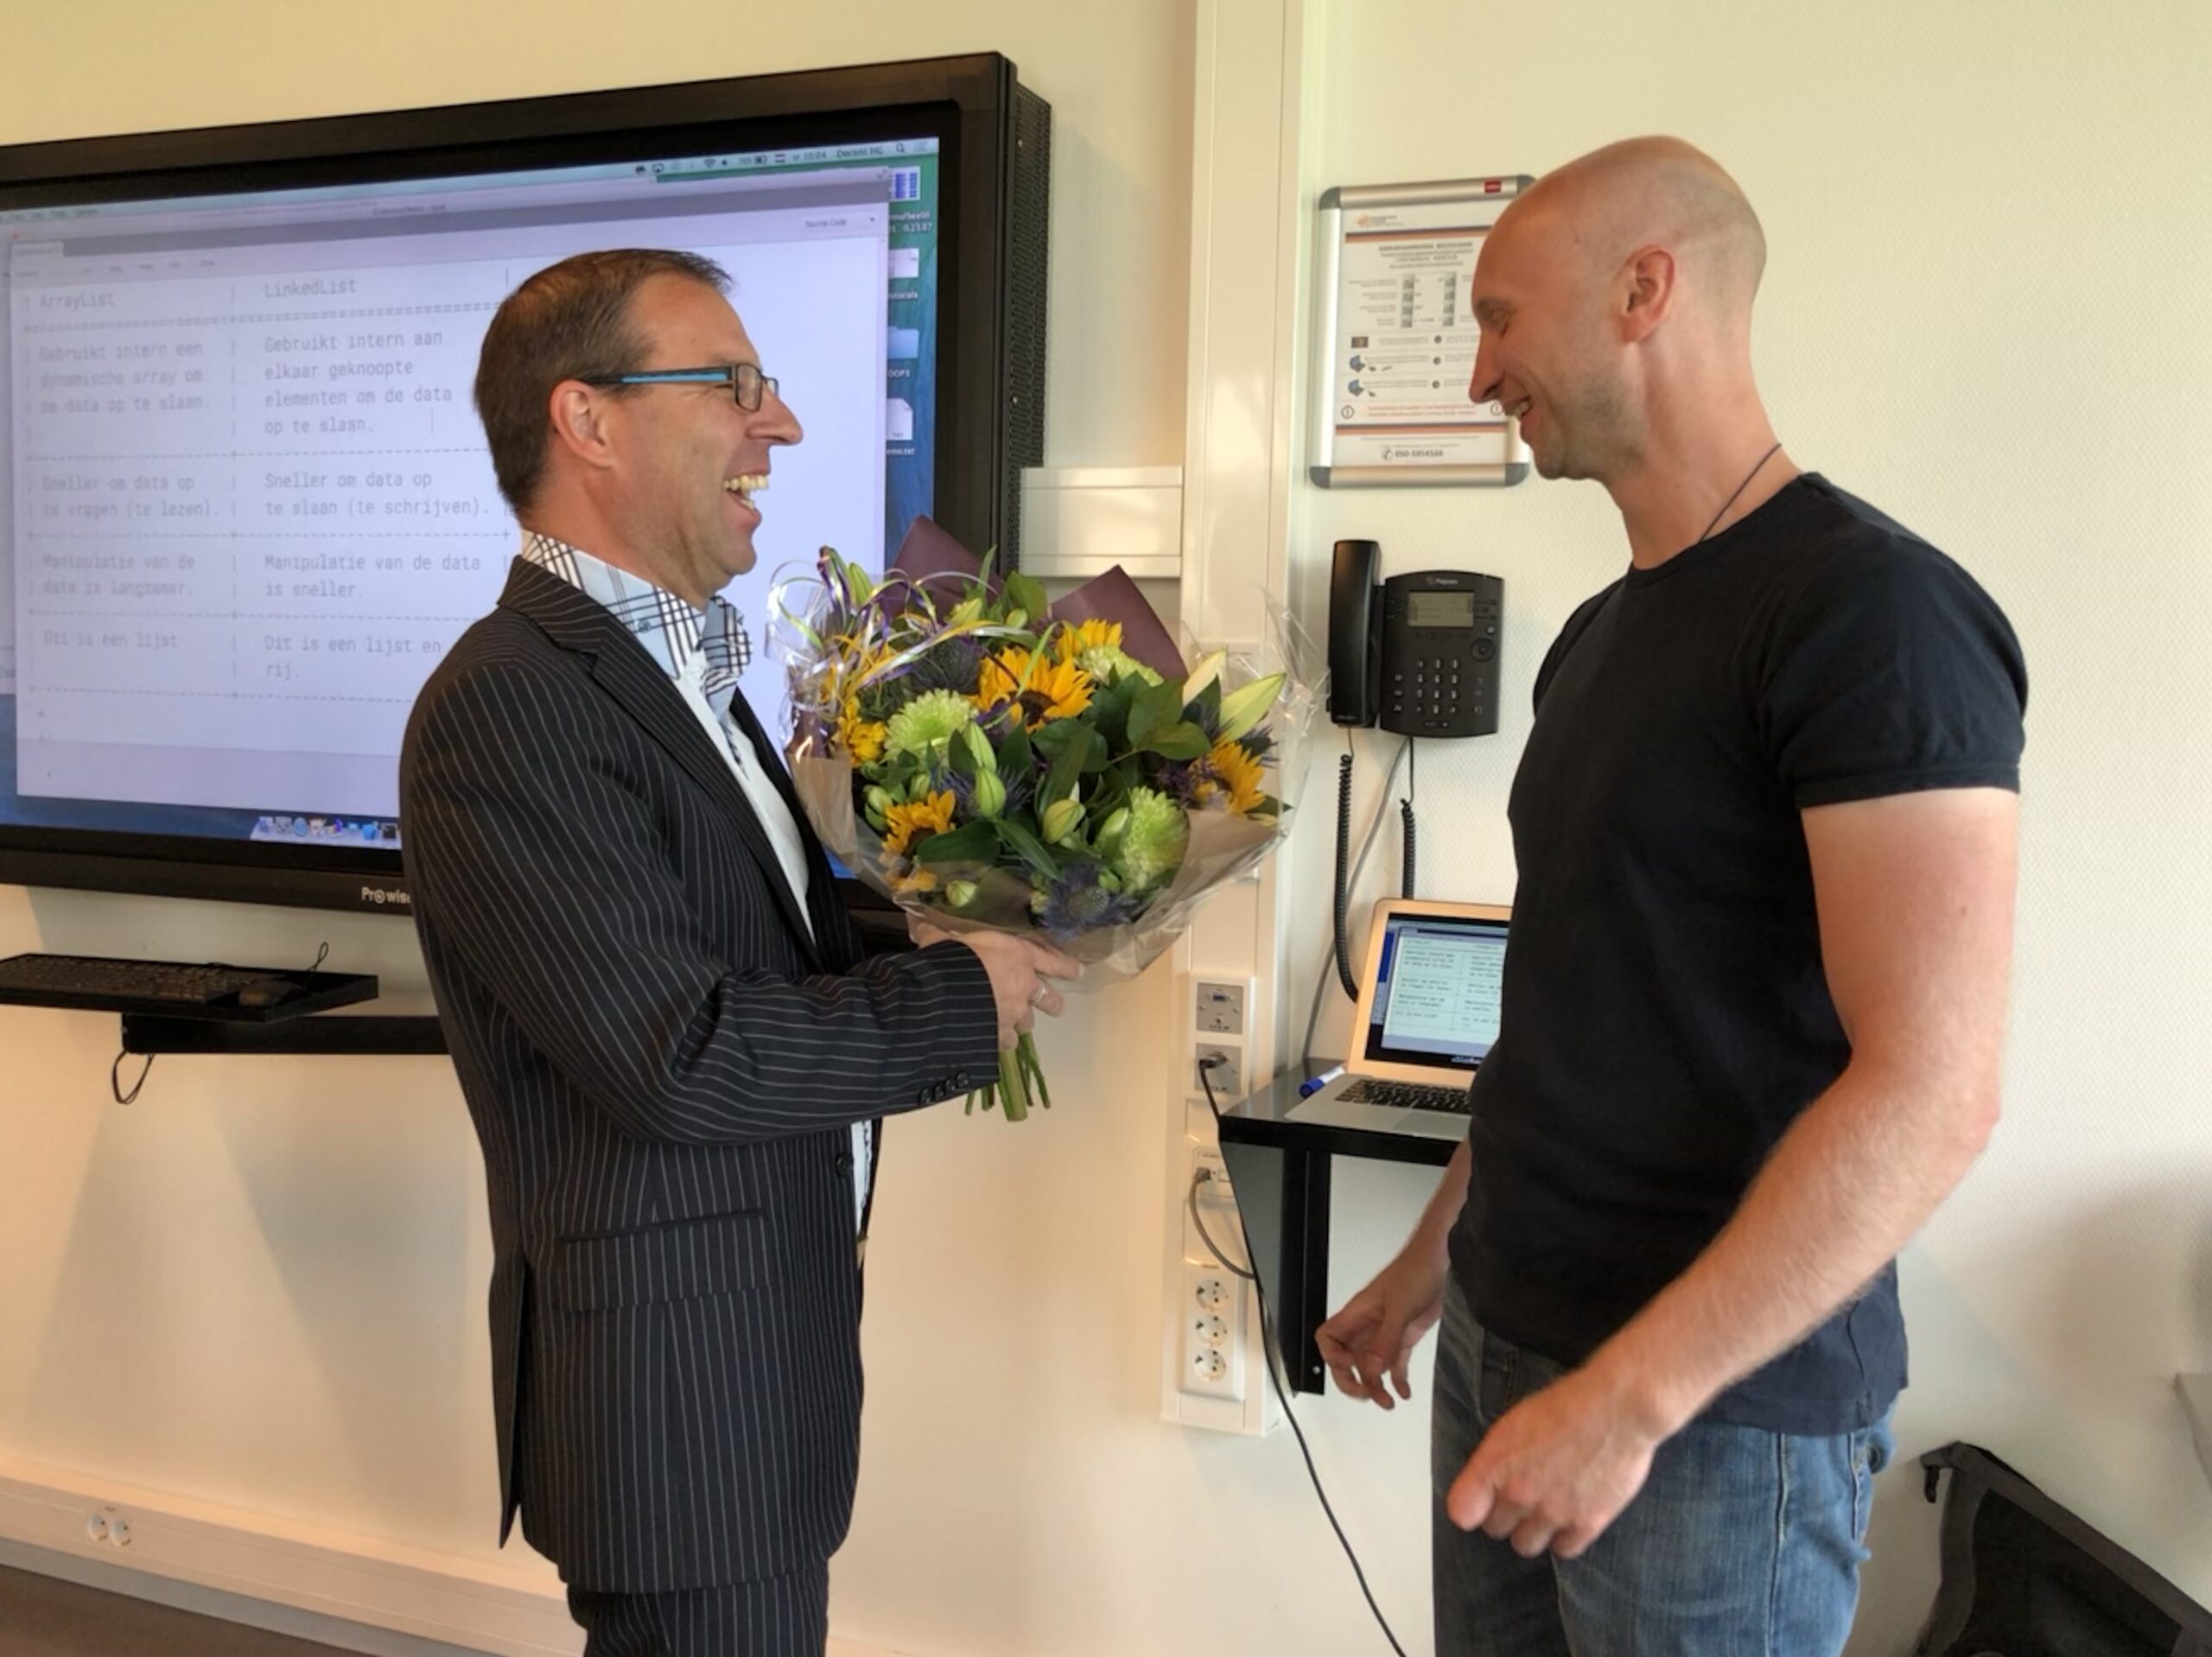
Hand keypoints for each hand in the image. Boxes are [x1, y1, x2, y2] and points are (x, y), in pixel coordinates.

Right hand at [931, 929, 1078, 1047]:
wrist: (947, 996)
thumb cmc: (952, 959)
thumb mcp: (945, 941)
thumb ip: (935, 935)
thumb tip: (916, 922)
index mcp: (1018, 957)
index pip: (1051, 961)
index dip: (1066, 967)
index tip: (1079, 972)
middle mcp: (1023, 987)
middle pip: (1048, 999)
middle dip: (1051, 1003)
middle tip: (1054, 1007)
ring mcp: (1013, 1015)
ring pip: (1026, 1024)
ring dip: (1019, 1024)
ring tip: (1010, 1025)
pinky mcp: (998, 1036)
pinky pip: (1003, 1041)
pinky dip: (998, 1041)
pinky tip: (989, 1042)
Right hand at [1315, 1242, 1448, 1408]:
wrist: (1439, 1262)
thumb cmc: (1415, 1271)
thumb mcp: (1399, 1308)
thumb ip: (1386, 1340)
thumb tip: (1371, 1369)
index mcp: (1357, 1315)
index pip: (1328, 1339)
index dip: (1333, 1358)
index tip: (1352, 1369)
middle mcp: (1367, 1326)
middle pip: (1346, 1359)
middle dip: (1352, 1381)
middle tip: (1367, 1394)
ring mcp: (1385, 1332)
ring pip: (1371, 1366)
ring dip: (1376, 1386)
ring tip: (1388, 1401)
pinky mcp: (1404, 1336)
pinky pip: (1394, 1364)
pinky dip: (1397, 1380)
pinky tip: (1404, 1391)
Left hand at [1444, 1359, 1667, 1558]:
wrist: (1616, 1409)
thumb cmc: (1568, 1404)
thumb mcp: (1516, 1421)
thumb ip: (1497, 1458)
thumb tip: (1488, 1482)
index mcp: (1495, 1463)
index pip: (1461, 1511)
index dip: (1472, 1508)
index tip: (1481, 1504)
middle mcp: (1518, 1492)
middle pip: (1496, 1529)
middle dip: (1506, 1516)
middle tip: (1522, 1501)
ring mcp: (1552, 1512)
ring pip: (1526, 1546)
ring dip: (1533, 1532)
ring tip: (1545, 1512)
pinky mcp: (1586, 1524)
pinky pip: (1564, 1550)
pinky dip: (1565, 1539)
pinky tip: (1571, 1519)